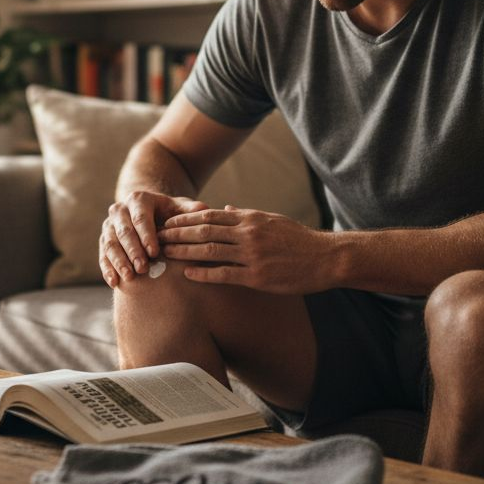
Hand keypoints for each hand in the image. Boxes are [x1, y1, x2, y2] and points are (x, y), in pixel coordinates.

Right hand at [99, 191, 208, 287]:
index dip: (146, 235)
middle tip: (142, 269)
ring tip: (129, 277)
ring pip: (110, 244)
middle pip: (124, 232)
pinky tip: (114, 282)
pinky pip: (103, 255)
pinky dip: (107, 269)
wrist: (148, 214)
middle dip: (133, 251)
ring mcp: (109, 225)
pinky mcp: (104, 240)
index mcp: (138, 199)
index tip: (154, 253)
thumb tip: (205, 210)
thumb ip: (190, 211)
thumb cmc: (169, 213)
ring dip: (119, 261)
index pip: (141, 218)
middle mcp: (119, 210)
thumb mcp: (180, 209)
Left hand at [157, 205, 335, 294]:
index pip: (209, 215)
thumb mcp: (271, 219)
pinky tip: (188, 275)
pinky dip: (204, 274)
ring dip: (184, 252)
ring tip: (165, 254)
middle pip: (203, 231)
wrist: (326, 257)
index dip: (184, 219)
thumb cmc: (298, 239)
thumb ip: (245, 214)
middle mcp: (248, 233)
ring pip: (210, 251)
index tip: (166, 222)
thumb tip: (225, 207)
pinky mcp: (258, 276)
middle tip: (156, 237)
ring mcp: (252, 255)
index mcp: (249, 218)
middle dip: (177, 234)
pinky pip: (225, 274)